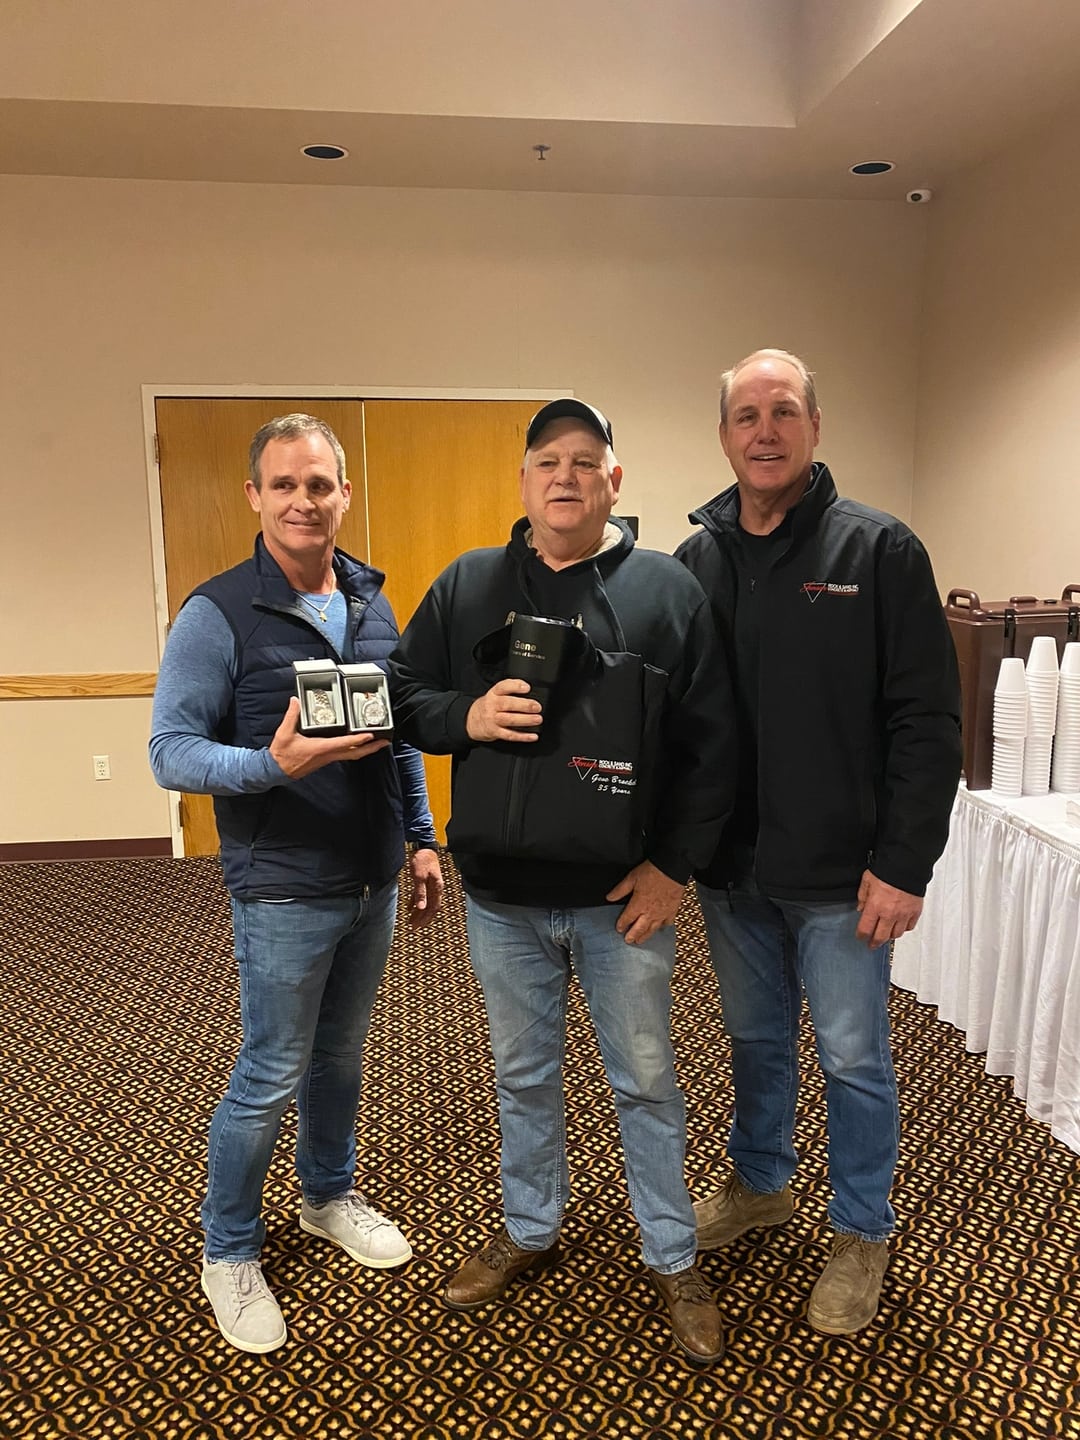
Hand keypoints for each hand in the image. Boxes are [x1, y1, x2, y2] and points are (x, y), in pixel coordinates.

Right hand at [269, 697, 390, 778]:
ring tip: (378, 743)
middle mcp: (327, 755)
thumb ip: (291, 715)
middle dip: (371, 748)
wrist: (276, 771)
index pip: (343, 744)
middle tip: (385, 742)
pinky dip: (356, 750)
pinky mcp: (325, 759)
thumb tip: (295, 700)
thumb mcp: (284, 733)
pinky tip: (359, 745)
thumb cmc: (281, 754)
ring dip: (366, 750)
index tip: (370, 735)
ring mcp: (328, 759)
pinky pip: (345, 755)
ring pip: (352, 755)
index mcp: (320, 748)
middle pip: (355, 753)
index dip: (358, 740)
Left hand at [408, 846, 444, 927]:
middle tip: (414, 927)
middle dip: (422, 918)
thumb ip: (420, 893)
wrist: (424, 848)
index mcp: (436, 888)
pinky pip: (421, 896)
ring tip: (411, 920)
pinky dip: (416, 903)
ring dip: (419, 912)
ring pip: (426, 903)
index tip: (418, 926)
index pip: (433, 908)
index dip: (426, 918)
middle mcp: (435, 888)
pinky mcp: (425, 882)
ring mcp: (431, 885)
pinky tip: (410, 908)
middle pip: (430, 907)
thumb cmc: (422, 860)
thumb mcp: (419, 877)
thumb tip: (421, 908)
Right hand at [465, 679, 542, 742]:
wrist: (471, 721)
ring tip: (537, 719)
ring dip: (525, 720)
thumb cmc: (489, 706)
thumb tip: (527, 687)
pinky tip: (533, 736)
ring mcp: (493, 720)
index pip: (503, 687)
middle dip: (524, 705)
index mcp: (493, 694)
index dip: (515, 686)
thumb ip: (510, 689)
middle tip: (537, 707)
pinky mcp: (495, 732)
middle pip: (507, 704)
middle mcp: (492, 706)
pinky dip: (522, 736)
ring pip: (509, 720)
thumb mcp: (495, 694)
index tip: (527, 688)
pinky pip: (509, 735)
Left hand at [606, 860, 684, 944]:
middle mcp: (650, 912)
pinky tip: (660, 928)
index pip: (628, 918)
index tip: (619, 929)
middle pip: (639, 928)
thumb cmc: (652, 872)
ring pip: (652, 929)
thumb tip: (609, 898)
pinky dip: (662, 927)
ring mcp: (662, 913)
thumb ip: (620, 890)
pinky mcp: (672, 910)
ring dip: (645, 936)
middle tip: (628, 941)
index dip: (622, 924)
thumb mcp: (632, 878)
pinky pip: (667, 923)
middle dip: (632, 935)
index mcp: (639, 904)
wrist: (672, 868)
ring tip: (640, 941)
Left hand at [855, 869, 923, 946]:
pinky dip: (904, 928)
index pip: (865, 929)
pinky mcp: (915, 912)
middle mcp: (889, 914)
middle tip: (872, 945)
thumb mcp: (867, 880)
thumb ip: (862, 896)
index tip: (860, 936)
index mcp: (875, 906)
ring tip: (886, 934)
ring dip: (889, 936)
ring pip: (896, 934)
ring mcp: (903, 914)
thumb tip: (860, 908)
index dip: (861, 936)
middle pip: (881, 937)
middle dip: (875, 943)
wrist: (907, 865)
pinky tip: (900, 925)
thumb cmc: (887, 871)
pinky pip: (909, 927)